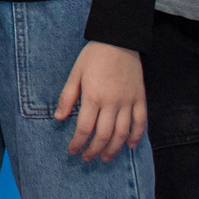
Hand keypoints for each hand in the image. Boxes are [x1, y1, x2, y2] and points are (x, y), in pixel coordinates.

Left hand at [53, 41, 146, 160]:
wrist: (119, 39)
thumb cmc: (94, 56)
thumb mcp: (75, 74)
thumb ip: (67, 97)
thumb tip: (58, 118)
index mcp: (93, 97)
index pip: (84, 128)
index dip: (78, 143)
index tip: (72, 150)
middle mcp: (112, 103)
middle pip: (103, 135)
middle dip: (94, 150)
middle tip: (87, 158)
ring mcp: (128, 101)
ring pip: (122, 132)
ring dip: (113, 148)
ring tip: (105, 157)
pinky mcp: (140, 98)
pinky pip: (140, 121)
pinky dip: (136, 135)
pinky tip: (130, 145)